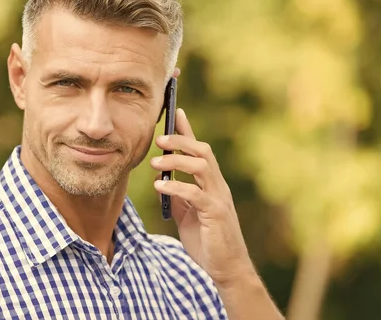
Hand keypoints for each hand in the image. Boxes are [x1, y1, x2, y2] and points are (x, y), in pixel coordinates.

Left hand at [150, 108, 255, 286]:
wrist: (225, 269)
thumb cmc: (206, 240)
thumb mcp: (187, 213)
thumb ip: (178, 195)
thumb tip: (161, 179)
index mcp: (211, 184)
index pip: (200, 150)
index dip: (188, 130)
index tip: (175, 111)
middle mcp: (218, 186)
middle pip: (203, 151)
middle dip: (181, 141)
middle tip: (159, 140)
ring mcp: (219, 199)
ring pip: (202, 166)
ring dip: (176, 161)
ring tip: (155, 163)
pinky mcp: (215, 214)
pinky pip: (195, 194)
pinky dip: (176, 187)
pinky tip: (160, 187)